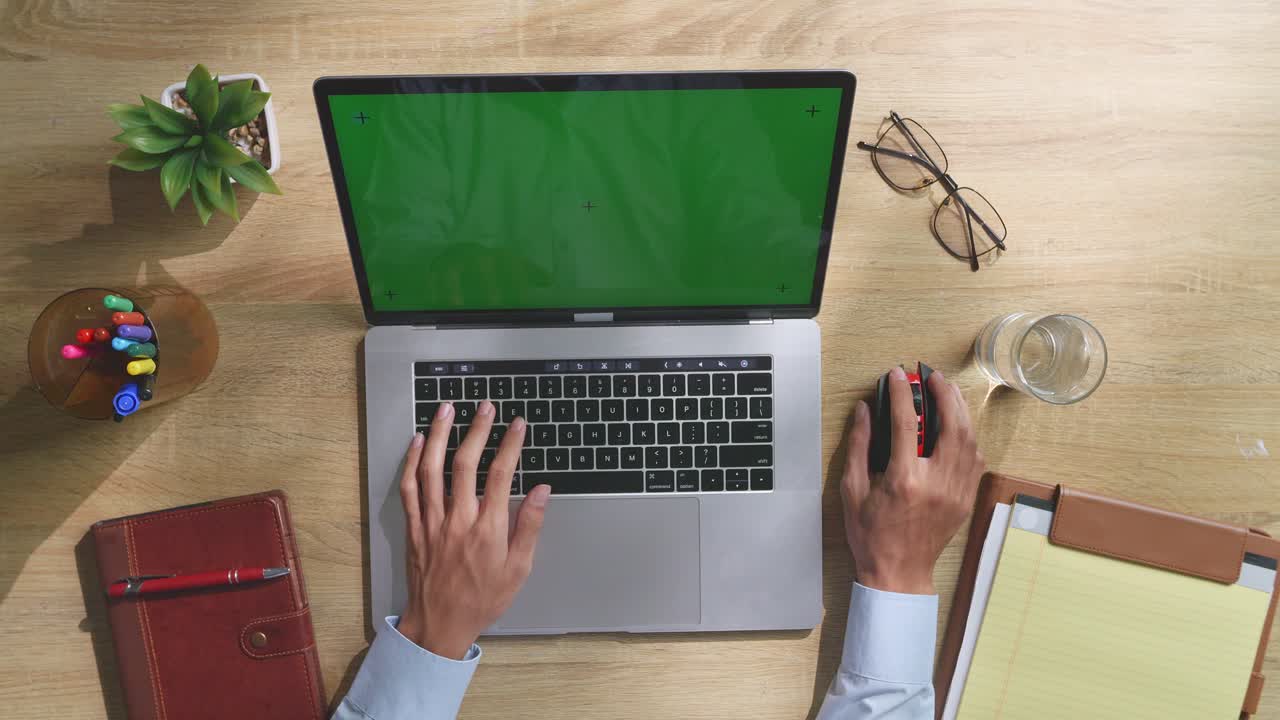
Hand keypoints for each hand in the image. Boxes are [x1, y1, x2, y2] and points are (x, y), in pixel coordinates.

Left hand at [394, 400, 551, 658]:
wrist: (439, 624)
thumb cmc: (482, 599)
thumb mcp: (518, 569)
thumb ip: (529, 526)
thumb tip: (541, 491)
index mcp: (488, 529)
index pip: (500, 475)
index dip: (510, 445)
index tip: (518, 424)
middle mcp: (458, 520)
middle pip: (466, 463)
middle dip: (478, 430)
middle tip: (486, 407)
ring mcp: (432, 522)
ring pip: (433, 468)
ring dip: (441, 434)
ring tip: (448, 409)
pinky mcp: (414, 527)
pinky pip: (410, 488)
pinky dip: (413, 461)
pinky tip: (420, 441)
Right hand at [840, 367, 984, 594]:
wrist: (897, 573)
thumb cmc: (870, 535)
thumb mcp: (852, 489)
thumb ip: (859, 446)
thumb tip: (866, 411)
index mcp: (904, 481)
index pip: (907, 424)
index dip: (902, 394)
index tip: (896, 376)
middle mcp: (936, 484)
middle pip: (951, 425)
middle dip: (943, 394)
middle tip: (931, 377)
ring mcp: (955, 492)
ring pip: (969, 440)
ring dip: (959, 411)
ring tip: (946, 393)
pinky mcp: (964, 499)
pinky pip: (976, 460)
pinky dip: (968, 437)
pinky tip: (956, 426)